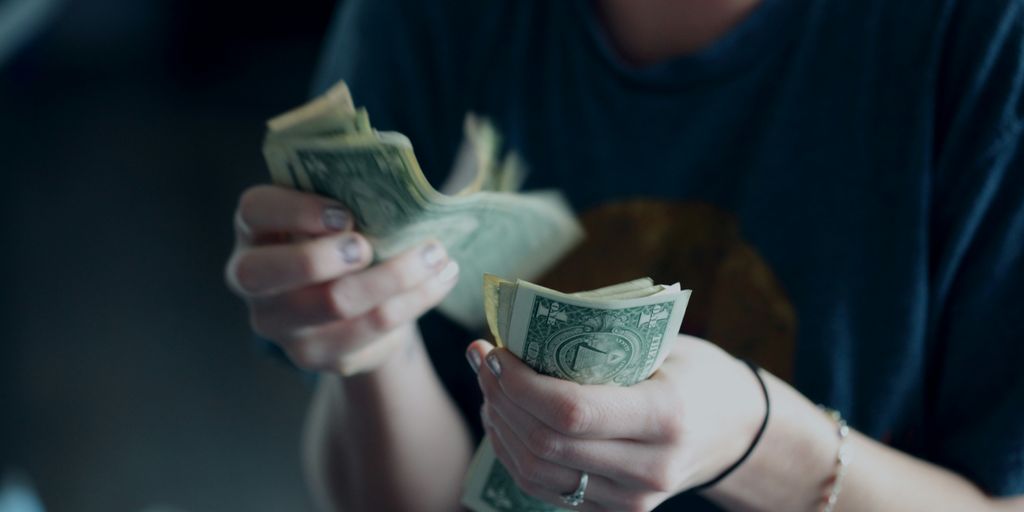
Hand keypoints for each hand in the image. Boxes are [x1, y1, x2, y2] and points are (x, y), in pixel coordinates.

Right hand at [225, 185, 459, 374]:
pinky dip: (414, 301)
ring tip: (436, 255)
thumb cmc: (342, 240)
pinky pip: (370, 330)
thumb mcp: (336, 213)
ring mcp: (280, 324)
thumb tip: (402, 186)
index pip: (255, 210)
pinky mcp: (316, 355)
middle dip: (325, 257)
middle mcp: (252, 280)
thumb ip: (349, 196)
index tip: (346, 213)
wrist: (351, 306)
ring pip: (334, 304)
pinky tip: (440, 279)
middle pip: (269, 273)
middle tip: (369, 246)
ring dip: (394, 276)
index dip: (296, 210)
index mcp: (255, 229)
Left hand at [468, 335, 765, 511]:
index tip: (494, 350)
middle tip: (482, 359)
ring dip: (499, 426)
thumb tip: (521, 324)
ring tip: (489, 386)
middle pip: (545, 444)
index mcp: (665, 417)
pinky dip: (515, 452)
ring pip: (536, 472)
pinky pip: (545, 489)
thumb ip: (601, 341)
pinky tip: (504, 418)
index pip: (571, 411)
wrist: (736, 431)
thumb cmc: (695, 373)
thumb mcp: (663, 345)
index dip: (519, 383)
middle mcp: (649, 467)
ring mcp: (632, 499)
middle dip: (500, 398)